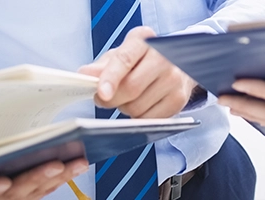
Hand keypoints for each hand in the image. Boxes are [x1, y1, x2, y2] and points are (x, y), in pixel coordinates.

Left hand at [78, 26, 197, 117]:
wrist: (175, 64)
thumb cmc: (140, 60)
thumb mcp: (118, 56)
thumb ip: (100, 66)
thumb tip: (84, 74)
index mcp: (143, 40)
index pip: (124, 60)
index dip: (110, 79)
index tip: (101, 93)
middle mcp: (163, 56)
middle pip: (131, 88)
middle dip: (112, 99)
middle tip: (105, 98)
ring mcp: (174, 78)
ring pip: (138, 107)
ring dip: (125, 108)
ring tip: (129, 98)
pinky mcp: (180, 98)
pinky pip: (149, 119)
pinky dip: (139, 117)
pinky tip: (142, 105)